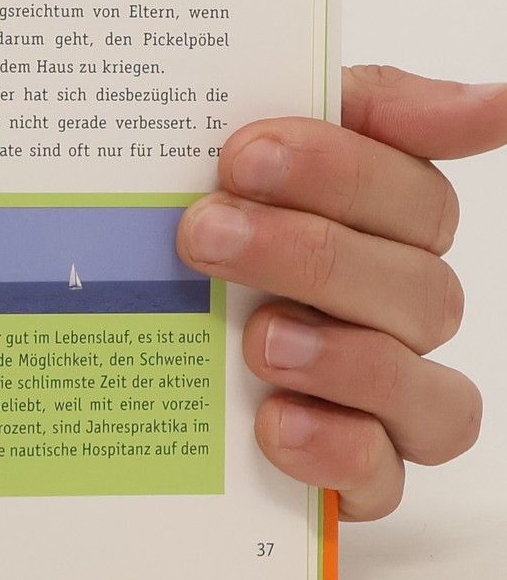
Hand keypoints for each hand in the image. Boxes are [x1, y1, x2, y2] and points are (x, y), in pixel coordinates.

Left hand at [177, 65, 496, 518]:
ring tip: (259, 337)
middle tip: (205, 233)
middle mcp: (400, 311)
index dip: (338, 171)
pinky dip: (336, 450)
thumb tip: (494, 101)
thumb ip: (366, 108)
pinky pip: (382, 479)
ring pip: (429, 392)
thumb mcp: (251, 132)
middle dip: (311, 256)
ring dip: (345, 360)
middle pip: (419, 290)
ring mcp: (383, 398)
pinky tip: (274, 421)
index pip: (416, 198)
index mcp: (388, 226)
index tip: (243, 153)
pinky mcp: (348, 471)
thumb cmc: (203, 209)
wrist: (110, 313)